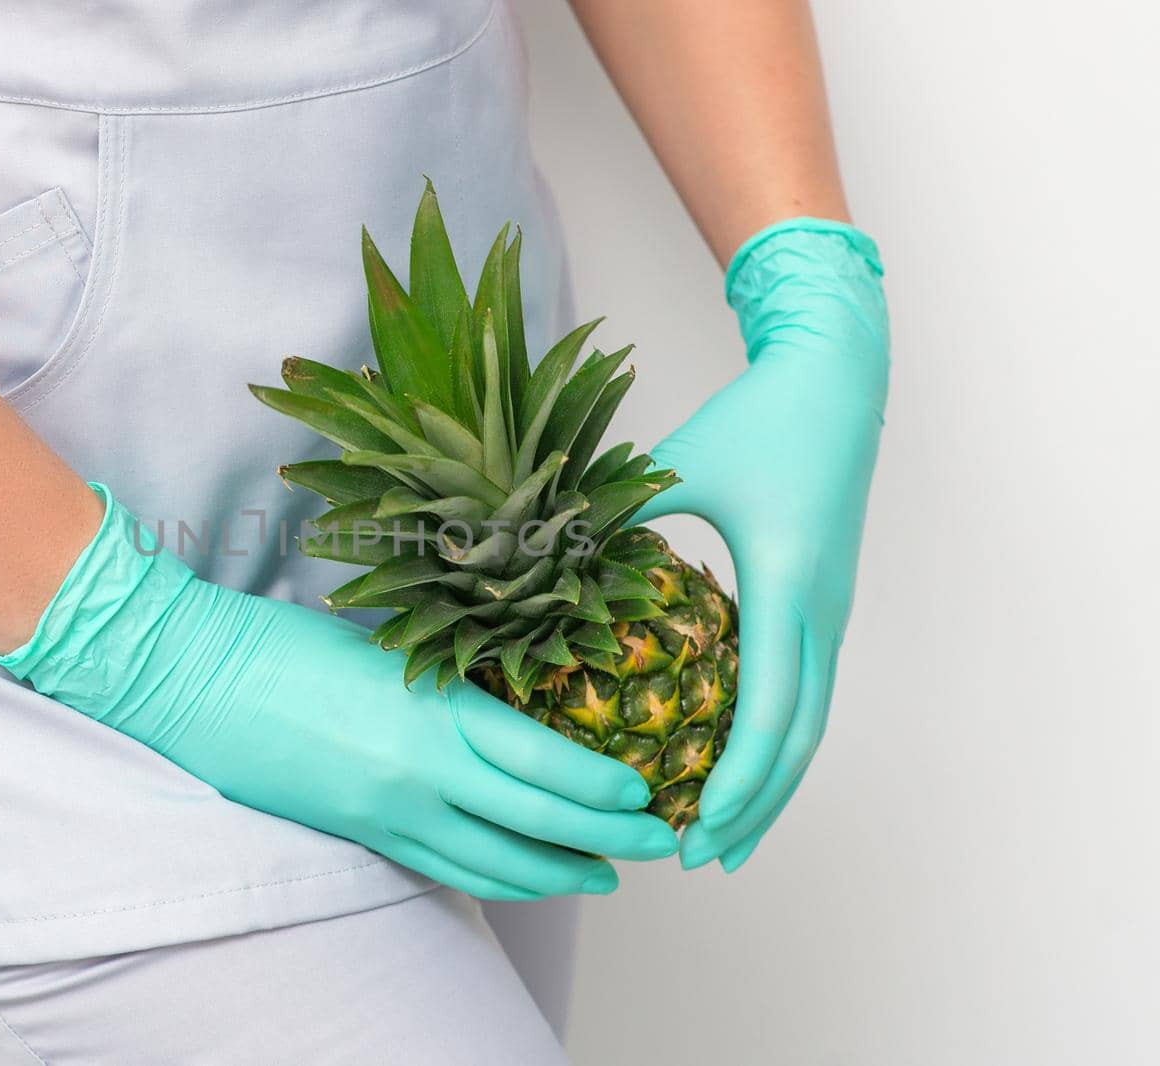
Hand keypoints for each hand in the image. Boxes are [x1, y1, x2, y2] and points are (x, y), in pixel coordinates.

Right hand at [0, 486, 680, 899]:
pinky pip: (444, 869)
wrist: (193, 678)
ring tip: (606, 876)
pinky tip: (525, 877)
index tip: (647, 793)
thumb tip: (522, 704)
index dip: (606, 791)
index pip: (547, 766)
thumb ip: (456, 684)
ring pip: (495, 864)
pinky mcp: (359, 833)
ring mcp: (387, 814)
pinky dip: (496, 879)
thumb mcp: (389, 647)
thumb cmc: (285, 643)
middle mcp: (419, 775)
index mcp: (434, 712)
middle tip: (661, 845)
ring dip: (559, 875)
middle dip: (609, 841)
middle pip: (538, 826)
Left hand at [632, 220, 888, 871]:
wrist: (838, 379)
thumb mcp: (682, 465)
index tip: (695, 833)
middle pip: (798, 740)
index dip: (733, 783)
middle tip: (704, 860)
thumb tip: (555, 566)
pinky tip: (740, 759)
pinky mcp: (823, 600)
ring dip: (771, 783)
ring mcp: (829, 610)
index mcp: (783, 585)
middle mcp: (818, 611)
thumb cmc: (760, 418)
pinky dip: (778, 739)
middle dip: (754, 807)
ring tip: (728, 834)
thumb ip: (624, 519)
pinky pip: (807, 689)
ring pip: (810, 722)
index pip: (767, 713)